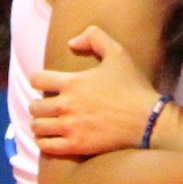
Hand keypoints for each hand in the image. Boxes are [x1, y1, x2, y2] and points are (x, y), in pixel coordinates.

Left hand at [29, 26, 157, 155]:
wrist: (148, 120)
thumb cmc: (133, 86)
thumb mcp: (118, 53)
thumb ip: (94, 37)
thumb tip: (71, 42)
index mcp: (72, 82)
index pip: (37, 80)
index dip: (39, 81)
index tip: (46, 85)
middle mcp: (66, 105)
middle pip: (34, 105)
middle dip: (38, 104)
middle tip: (47, 107)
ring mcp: (70, 127)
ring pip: (37, 126)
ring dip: (40, 123)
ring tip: (47, 123)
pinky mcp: (76, 145)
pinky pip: (46, 146)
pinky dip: (44, 142)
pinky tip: (51, 139)